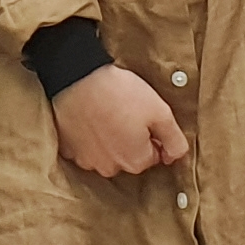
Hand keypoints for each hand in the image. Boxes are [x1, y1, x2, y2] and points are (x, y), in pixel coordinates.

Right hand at [49, 64, 188, 177]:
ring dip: (107, 139)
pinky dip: (87, 137)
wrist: (77, 77)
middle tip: (124, 111)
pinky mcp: (68, 149)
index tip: (142, 115)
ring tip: (105, 112)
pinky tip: (88, 118)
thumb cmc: (120, 93)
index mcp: (135, 161)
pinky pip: (83, 148)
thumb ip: (174, 140)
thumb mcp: (160, 111)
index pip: (153, 155)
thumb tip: (176, 157)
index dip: (151, 134)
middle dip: (129, 139)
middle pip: (128, 156)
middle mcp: (111, 167)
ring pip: (105, 154)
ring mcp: (86, 160)